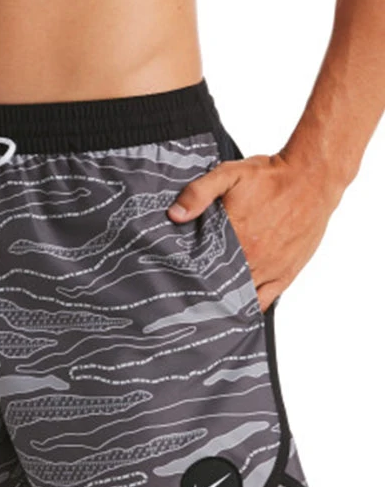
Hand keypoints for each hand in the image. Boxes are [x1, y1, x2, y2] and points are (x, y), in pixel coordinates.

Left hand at [166, 152, 340, 311]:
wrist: (312, 179)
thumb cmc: (271, 177)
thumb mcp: (229, 174)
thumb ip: (199, 193)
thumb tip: (175, 214)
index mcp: (234, 235)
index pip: (200, 265)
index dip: (184, 273)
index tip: (172, 278)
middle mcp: (251, 257)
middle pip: (217, 285)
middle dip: (200, 290)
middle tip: (184, 296)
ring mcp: (269, 268)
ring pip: (239, 297)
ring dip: (222, 302)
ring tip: (204, 307)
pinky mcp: (286, 274)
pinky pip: (265, 301)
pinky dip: (249, 308)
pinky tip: (234, 311)